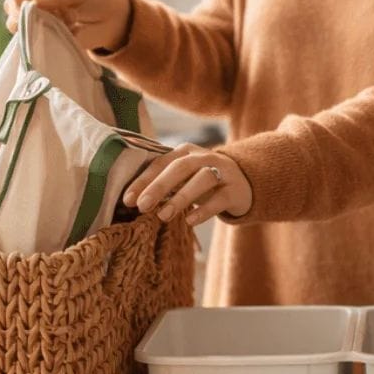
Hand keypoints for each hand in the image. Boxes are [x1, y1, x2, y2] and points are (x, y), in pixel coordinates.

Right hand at [4, 0, 131, 52]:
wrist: (116, 17)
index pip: (15, 0)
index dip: (16, 7)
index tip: (26, 11)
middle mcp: (37, 11)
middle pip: (16, 20)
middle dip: (31, 21)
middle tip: (58, 17)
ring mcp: (46, 28)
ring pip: (31, 35)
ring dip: (48, 30)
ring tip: (72, 20)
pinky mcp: (57, 43)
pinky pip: (48, 47)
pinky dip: (58, 41)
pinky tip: (74, 31)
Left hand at [123, 144, 252, 226]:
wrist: (245, 183)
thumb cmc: (204, 182)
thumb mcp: (184, 176)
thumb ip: (162, 181)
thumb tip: (131, 199)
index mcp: (186, 152)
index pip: (161, 163)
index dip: (143, 180)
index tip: (127, 200)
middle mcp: (205, 157)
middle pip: (181, 167)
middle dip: (159, 186)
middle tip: (142, 206)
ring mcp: (223, 172)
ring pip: (202, 179)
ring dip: (181, 197)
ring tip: (163, 215)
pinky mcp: (235, 190)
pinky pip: (220, 199)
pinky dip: (204, 210)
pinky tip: (190, 221)